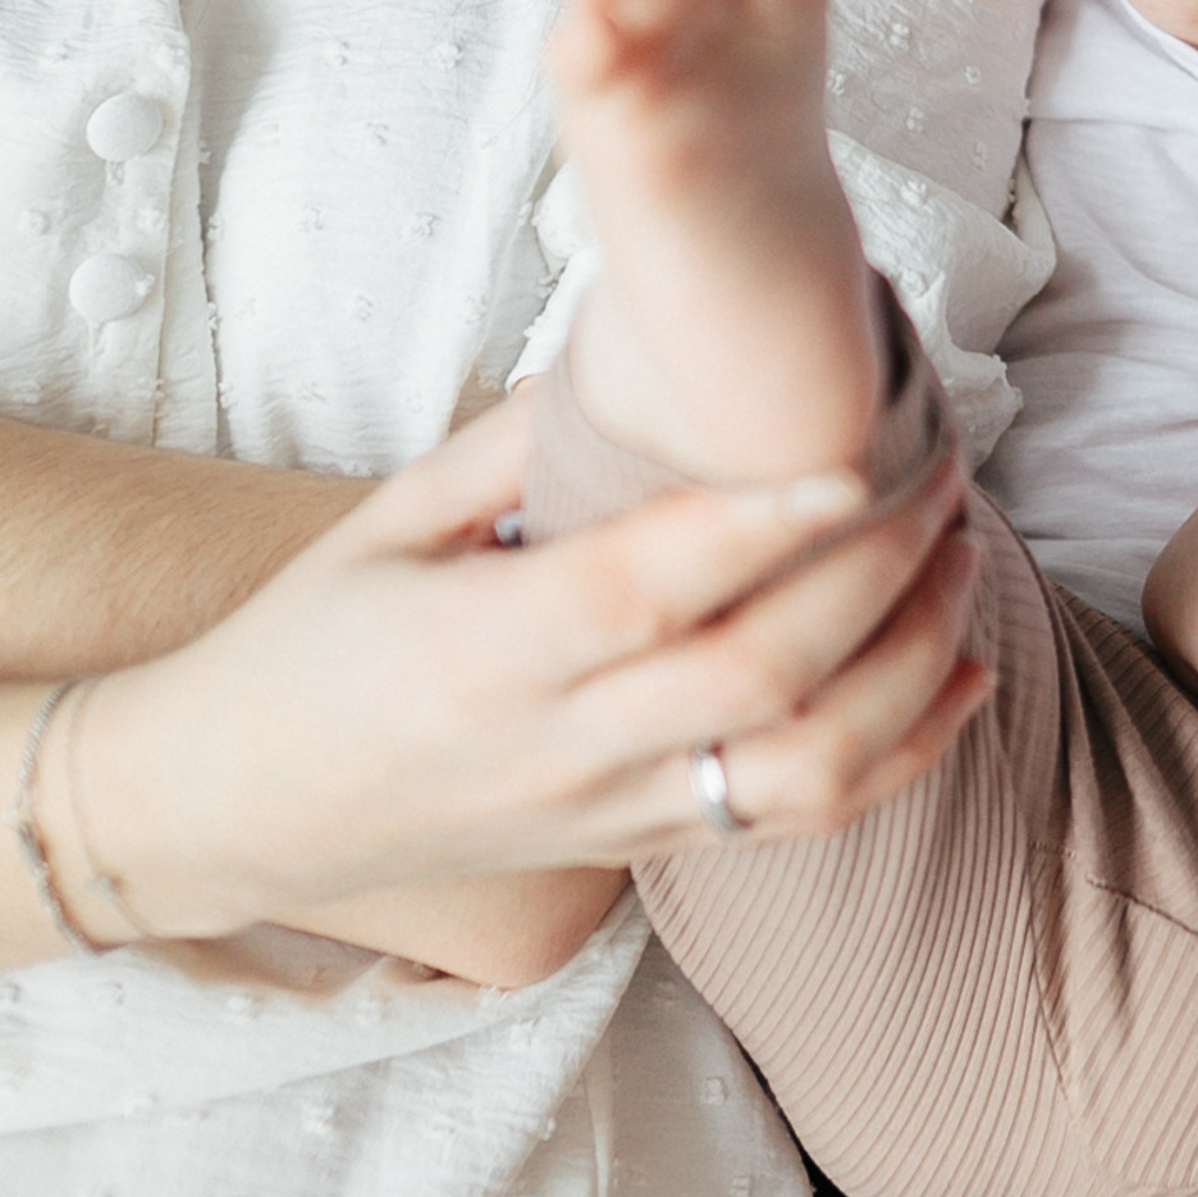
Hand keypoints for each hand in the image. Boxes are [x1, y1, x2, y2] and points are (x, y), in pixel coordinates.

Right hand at [76, 386, 986, 979]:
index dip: (760, 526)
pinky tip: (960, 673)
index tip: (856, 454)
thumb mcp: (380, 520)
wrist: (236, 809)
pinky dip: (902, 755)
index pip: (644, 591)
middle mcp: (555, 748)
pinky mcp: (641, 852)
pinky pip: (798, 824)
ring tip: (960, 558)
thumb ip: (515, 442)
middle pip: (756, 676)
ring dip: (909, 665)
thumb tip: (645, 344)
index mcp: (477, 651)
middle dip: (874, 573)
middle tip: (941, 472)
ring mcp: (609, 814)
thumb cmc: (306, 642)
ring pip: (803, 769)